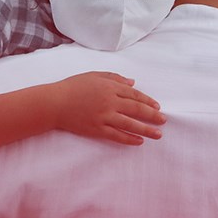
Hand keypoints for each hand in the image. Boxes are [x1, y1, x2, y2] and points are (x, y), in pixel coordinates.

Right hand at [50, 72, 165, 144]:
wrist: (54, 103)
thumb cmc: (72, 87)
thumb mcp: (94, 76)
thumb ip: (114, 78)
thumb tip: (133, 83)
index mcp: (109, 86)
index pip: (134, 94)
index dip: (147, 101)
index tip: (157, 107)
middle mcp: (109, 101)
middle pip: (136, 108)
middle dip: (152, 115)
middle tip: (164, 121)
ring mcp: (103, 116)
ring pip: (130, 124)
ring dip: (146, 129)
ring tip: (158, 134)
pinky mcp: (97, 129)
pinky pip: (116, 135)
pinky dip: (129, 139)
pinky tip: (139, 141)